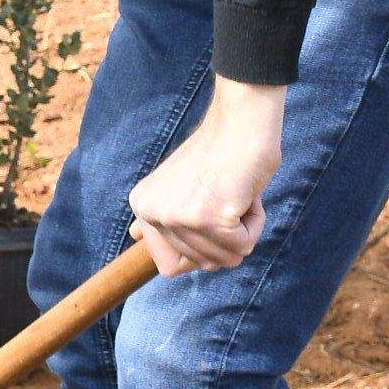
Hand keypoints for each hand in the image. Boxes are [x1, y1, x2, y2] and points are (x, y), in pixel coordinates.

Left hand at [128, 79, 285, 275]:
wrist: (242, 122)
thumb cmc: (220, 154)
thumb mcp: (176, 186)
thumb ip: (157, 214)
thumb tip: (134, 236)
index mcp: (142, 206)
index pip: (169, 266)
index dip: (198, 250)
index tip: (206, 214)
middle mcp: (153, 213)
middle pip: (201, 264)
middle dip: (224, 236)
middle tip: (225, 196)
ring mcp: (178, 217)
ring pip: (225, 258)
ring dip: (241, 231)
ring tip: (234, 194)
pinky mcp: (208, 219)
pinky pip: (243, 247)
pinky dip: (254, 225)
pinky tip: (245, 195)